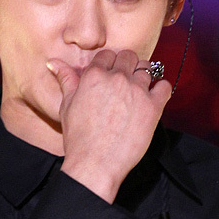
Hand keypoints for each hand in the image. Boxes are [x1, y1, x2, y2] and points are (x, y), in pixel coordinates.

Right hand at [46, 49, 171, 202]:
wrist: (95, 163)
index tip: (109, 74)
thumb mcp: (67, 105)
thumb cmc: (79, 138)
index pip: (107, 55)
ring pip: (147, 68)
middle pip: (128, 56)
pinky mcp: (153, 106)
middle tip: (124, 81)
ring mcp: (137, 91)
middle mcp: (117, 78)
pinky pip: (164, 86)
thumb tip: (54, 62)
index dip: (108, 63)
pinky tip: (154, 96)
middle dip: (126, 65)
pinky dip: (161, 88)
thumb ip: (66, 80)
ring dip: (143, 75)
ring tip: (137, 90)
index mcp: (94, 75)